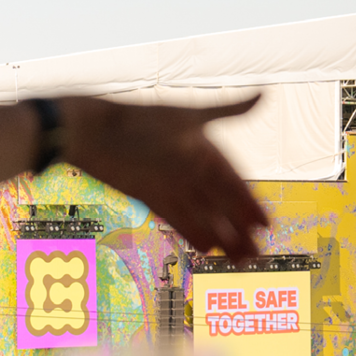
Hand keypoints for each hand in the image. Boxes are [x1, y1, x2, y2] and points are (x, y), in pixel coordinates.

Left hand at [61, 96, 270, 262]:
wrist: (89, 132)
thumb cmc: (138, 118)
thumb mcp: (186, 117)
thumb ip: (228, 111)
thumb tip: (266, 95)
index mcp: (202, 146)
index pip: (233, 180)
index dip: (249, 202)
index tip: (267, 225)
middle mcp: (188, 167)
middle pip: (220, 203)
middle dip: (240, 228)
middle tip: (257, 254)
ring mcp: (169, 183)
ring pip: (202, 215)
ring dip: (222, 237)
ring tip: (240, 261)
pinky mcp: (149, 196)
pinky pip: (177, 218)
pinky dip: (193, 232)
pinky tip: (209, 250)